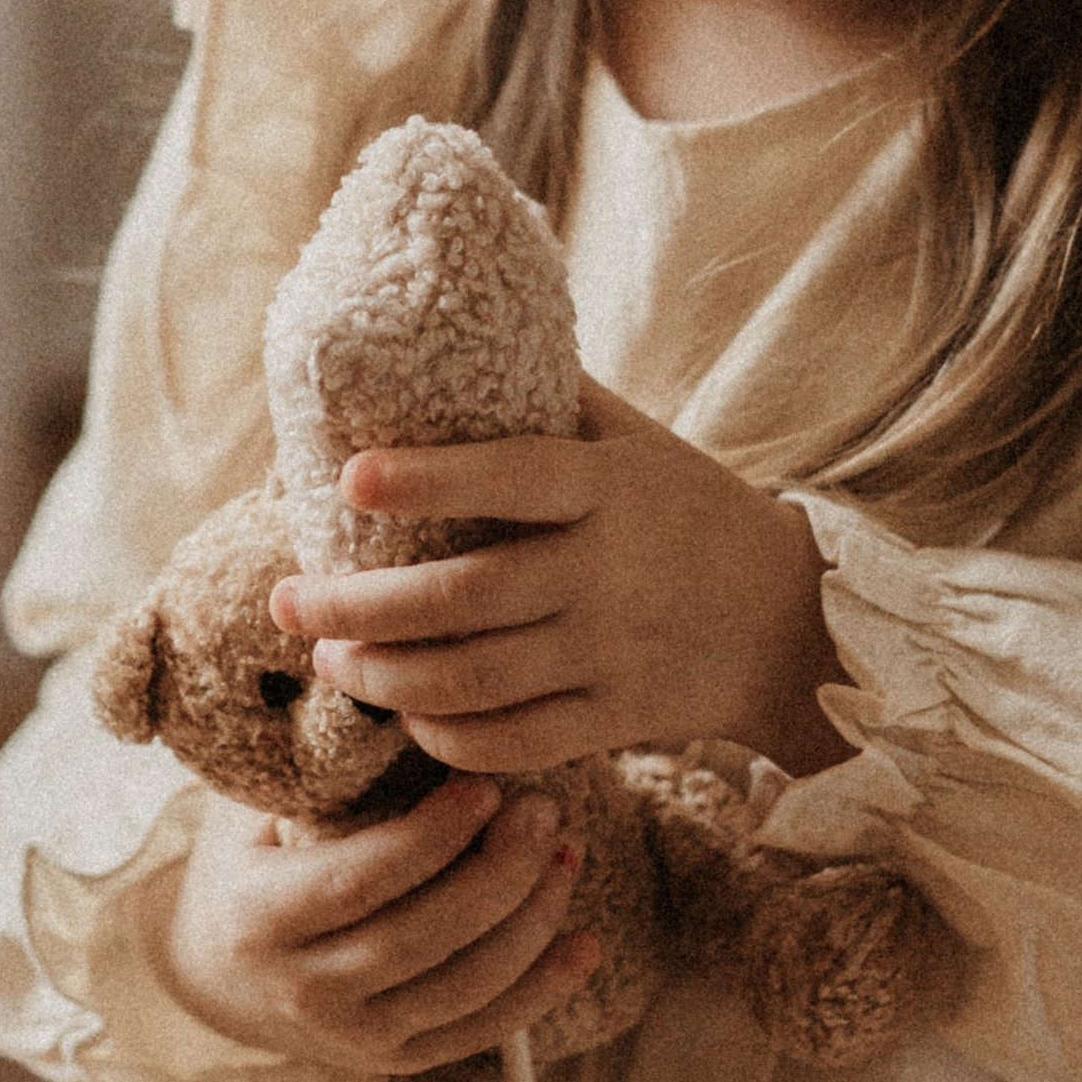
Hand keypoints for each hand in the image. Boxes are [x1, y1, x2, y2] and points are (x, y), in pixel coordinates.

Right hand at [161, 769, 601, 1074]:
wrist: (211, 975)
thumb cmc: (245, 866)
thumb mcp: (249, 814)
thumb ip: (310, 773)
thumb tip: (390, 697)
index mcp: (259, 919)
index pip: (359, 881)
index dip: (431, 837)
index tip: (485, 788)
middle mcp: (303, 991)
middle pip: (421, 938)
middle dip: (497, 874)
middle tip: (543, 812)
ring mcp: (353, 1036)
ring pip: (461, 989)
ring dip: (529, 924)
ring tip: (567, 857)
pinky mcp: (395, 1060)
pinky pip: (478, 1033)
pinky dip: (539, 992)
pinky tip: (583, 945)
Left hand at [272, 377, 849, 777]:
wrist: (791, 621)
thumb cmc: (690, 512)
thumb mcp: (638, 443)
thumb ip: (556, 401)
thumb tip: (447, 342)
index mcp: (608, 488)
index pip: (511, 476)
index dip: (429, 478)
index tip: (348, 479)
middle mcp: (607, 571)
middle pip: (465, 597)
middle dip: (361, 608)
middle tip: (289, 602)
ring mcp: (611, 653)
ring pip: (476, 679)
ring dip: (386, 678)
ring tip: (330, 661)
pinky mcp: (618, 719)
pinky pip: (515, 739)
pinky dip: (447, 738)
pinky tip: (405, 719)